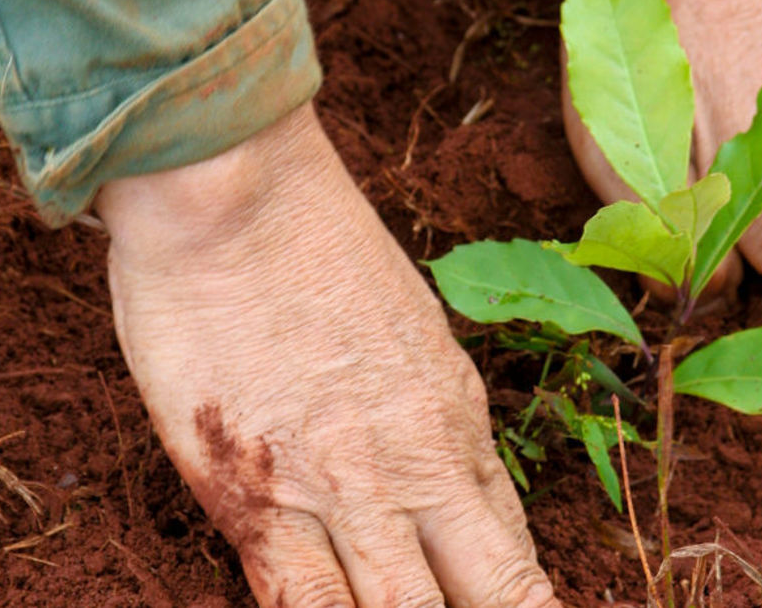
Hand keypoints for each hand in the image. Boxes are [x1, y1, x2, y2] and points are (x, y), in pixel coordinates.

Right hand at [96, 103, 559, 606]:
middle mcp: (420, 464)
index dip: (522, 599)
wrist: (238, 195)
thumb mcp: (408, 326)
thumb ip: (423, 407)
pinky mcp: (260, 504)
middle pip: (489, 591)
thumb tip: (428, 468)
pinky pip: (306, 606)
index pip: (511, 545)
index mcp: (458, 419)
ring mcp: (346, 490)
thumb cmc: (313, 242)